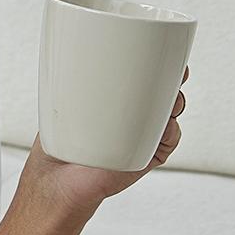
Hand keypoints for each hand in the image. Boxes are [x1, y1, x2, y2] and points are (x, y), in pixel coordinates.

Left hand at [22, 66, 188, 214]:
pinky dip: (171, 132)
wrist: (58, 183)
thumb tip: (78, 56)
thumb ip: (78, 84)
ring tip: (170, 101)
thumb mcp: (65, 107)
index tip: (167, 51)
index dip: (158, 65)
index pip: (142, 79)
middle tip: (177, 73)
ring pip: (170, 115)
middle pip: (163, 93)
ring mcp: (142, 137)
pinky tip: (165, 126)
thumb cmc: (56, 146)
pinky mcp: (147, 157)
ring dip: (176, 104)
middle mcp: (132, 119)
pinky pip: (169, 142)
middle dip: (175, 80)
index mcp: (116, 104)